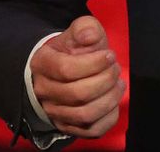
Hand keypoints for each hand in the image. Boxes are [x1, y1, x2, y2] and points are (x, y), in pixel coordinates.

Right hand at [30, 16, 123, 138]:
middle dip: (105, 80)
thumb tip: (90, 35)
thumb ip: (85, 28)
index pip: (66, 69)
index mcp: (42, 63)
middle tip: (115, 68)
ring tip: (118, 83)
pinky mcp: (68, 126)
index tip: (110, 55)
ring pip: (85, 115)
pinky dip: (110, 116)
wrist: (65, 70)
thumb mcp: (78, 33)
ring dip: (109, 98)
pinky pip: (93, 130)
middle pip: (78, 94)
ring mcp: (54, 112)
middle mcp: (43, 91)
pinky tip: (113, 99)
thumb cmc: (74, 51)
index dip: (94, 63)